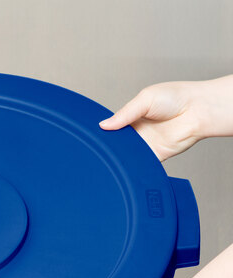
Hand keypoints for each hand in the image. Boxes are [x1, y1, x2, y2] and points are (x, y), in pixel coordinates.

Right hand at [100, 76, 232, 160]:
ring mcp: (144, 145)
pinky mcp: (153, 157)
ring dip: (118, 156)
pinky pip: (139, 164)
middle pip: (116, 143)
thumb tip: (103, 125)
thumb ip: (124, 113)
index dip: (103, 131)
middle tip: (100, 146)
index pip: (112, 127)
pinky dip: (131, 166)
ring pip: (125, 155)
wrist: (198, 111)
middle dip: (109, 145)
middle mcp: (137, 132)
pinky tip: (123, 163)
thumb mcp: (145, 99)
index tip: (93, 135)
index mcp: (132, 116)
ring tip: (110, 154)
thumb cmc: (177, 97)